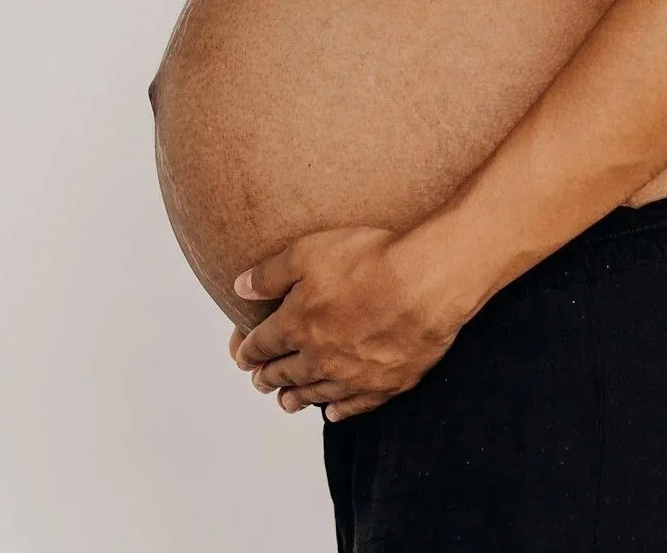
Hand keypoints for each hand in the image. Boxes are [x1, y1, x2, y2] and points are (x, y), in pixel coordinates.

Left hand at [230, 226, 478, 420]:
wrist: (427, 282)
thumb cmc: (370, 260)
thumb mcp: (309, 252)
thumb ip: (270, 273)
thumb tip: (239, 288)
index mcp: (296, 325)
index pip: (262, 344)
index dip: (248, 351)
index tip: (241, 356)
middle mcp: (319, 358)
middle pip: (285, 373)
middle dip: (268, 377)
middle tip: (259, 382)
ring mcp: (353, 376)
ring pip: (315, 394)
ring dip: (296, 399)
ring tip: (285, 403)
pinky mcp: (386, 384)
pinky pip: (355, 406)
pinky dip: (339, 411)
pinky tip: (332, 413)